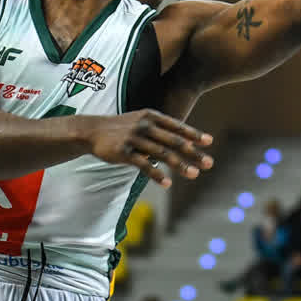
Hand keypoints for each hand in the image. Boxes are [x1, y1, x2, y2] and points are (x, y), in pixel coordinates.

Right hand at [85, 110, 213, 187]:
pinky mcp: (124, 152)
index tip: (209, 142)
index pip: (177, 126)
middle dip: (193, 153)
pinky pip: (144, 165)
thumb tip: (182, 141)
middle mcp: (145, 126)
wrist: (92, 130)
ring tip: (194, 174)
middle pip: (174, 141)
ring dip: (180, 165)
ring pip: (162, 153)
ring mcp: (135, 138)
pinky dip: (157, 175)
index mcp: (152, 117)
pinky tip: (168, 183)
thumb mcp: (140, 121)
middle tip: (209, 163)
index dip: (194, 134)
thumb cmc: (120, 128)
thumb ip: (160, 129)